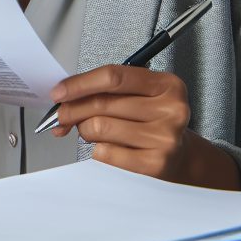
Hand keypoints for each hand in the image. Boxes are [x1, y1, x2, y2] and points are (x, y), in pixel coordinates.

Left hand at [50, 66, 240, 188]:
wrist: (181, 155)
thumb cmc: (152, 120)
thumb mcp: (139, 95)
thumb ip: (105, 91)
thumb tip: (63, 99)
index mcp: (166, 84)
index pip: (113, 77)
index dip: (80, 84)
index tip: (59, 92)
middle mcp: (170, 109)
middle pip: (103, 103)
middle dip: (72, 109)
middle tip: (60, 116)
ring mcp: (165, 137)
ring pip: (100, 127)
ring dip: (85, 130)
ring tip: (91, 131)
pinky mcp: (156, 164)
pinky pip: (106, 153)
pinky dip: (97, 149)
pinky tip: (106, 146)